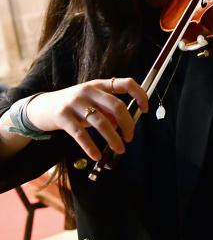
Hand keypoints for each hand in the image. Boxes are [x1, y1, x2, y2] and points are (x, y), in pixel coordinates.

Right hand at [25, 78, 148, 160]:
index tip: (145, 109)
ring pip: (101, 122)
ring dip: (113, 138)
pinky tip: (97, 156)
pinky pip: (80, 134)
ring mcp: (74, 103)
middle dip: (128, 124)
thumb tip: (124, 125)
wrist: (41, 107)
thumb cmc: (74, 106)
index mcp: (99, 85)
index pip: (125, 83)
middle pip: (116, 106)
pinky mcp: (62, 117)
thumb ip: (108, 110)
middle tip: (130, 138)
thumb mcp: (92, 102)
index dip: (139, 94)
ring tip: (120, 149)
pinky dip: (90, 146)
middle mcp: (88, 91)